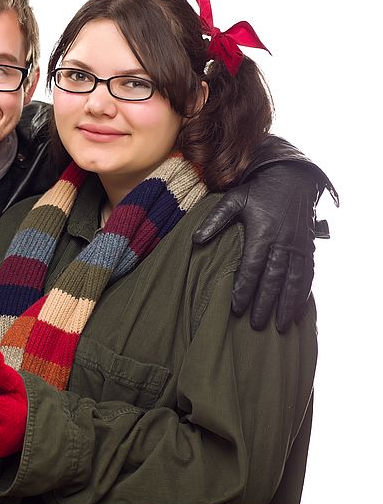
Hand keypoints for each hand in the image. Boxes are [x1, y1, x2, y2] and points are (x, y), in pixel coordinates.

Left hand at [193, 163, 317, 331]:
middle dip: (264, 304)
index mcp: (261, 233)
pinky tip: (300, 311)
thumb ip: (214, 220)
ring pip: (294, 281)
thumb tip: (195, 240)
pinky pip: (308, 274)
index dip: (244, 289)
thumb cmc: (258, 191)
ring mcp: (298, 246)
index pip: (251, 267)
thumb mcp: (233, 200)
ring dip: (287, 305)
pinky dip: (304, 294)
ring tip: (280, 326)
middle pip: (273, 279)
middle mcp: (282, 242)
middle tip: (255, 325)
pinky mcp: (308, 247)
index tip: (237, 308)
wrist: (293, 177)